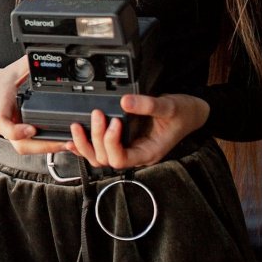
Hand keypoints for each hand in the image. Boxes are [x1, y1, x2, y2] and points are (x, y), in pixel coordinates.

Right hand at [0, 56, 64, 155]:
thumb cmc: (1, 84)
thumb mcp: (12, 70)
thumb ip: (26, 64)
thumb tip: (39, 56)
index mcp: (2, 108)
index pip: (3, 124)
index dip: (16, 131)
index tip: (32, 129)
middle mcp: (6, 124)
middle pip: (20, 144)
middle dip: (43, 146)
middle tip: (64, 141)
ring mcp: (13, 133)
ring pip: (27, 148)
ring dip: (48, 148)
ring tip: (70, 143)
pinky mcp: (20, 137)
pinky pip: (33, 146)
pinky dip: (48, 146)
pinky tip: (64, 143)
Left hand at [68, 92, 210, 169]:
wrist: (190, 112)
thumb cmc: (184, 113)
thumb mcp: (170, 106)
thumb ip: (148, 105)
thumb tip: (125, 102)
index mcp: (147, 152)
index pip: (121, 159)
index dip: (111, 143)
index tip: (114, 122)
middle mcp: (135, 154)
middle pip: (105, 159)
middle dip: (96, 138)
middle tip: (97, 114)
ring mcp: (128, 149)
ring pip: (99, 158)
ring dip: (85, 144)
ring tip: (77, 127)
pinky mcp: (122, 141)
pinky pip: (99, 149)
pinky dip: (84, 145)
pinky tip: (71, 139)